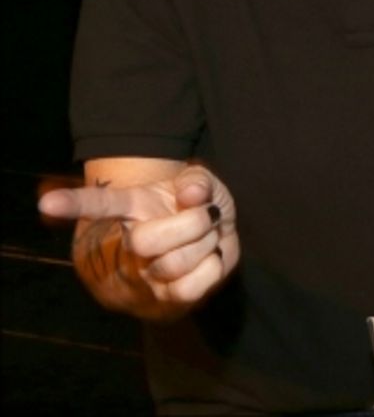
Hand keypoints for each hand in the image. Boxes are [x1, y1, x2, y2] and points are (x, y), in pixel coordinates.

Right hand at [39, 164, 238, 315]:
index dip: (73, 204)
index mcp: (131, 207)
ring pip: (172, 264)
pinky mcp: (168, 300)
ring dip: (205, 244)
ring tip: (206, 237)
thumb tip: (192, 193)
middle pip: (143, 241)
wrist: (219, 238)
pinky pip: (191, 287)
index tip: (46, 202)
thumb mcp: (200, 183)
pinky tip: (209, 260)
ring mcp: (146, 276)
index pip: (99, 203)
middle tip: (205, 215)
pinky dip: (212, 268)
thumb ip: (197, 180)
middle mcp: (129, 244)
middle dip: (190, 223)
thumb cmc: (200, 207)